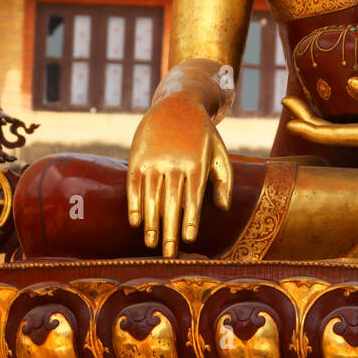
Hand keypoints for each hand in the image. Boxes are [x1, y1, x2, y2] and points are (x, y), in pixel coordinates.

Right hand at [126, 93, 232, 257]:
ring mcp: (154, 158)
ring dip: (151, 223)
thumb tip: (223, 209)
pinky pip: (134, 184)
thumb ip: (224, 180)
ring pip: (151, 196)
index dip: (190, 219)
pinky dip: (134, 204)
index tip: (188, 240)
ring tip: (152, 244)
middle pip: (172, 202)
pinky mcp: (137, 156)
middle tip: (169, 255)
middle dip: (170, 230)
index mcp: (197, 162)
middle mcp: (175, 161)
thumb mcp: (219, 152)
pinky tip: (136, 223)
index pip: (193, 197)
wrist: (177, 103)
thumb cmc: (202, 135)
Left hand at [282, 77, 357, 161]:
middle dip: (303, 117)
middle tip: (285, 99)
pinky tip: (326, 103)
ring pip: (333, 130)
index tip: (290, 119)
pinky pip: (344, 125)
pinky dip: (329, 114)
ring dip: (313, 116)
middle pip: (326, 133)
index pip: (331, 136)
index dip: (308, 128)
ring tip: (296, 99)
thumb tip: (351, 82)